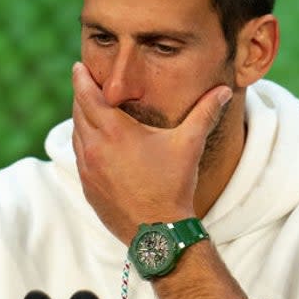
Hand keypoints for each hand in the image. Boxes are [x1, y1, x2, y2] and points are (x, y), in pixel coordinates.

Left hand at [71, 62, 231, 241]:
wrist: (158, 231)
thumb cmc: (173, 185)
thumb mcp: (189, 144)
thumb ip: (204, 112)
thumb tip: (222, 90)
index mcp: (114, 132)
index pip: (87, 95)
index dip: (81, 79)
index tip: (79, 67)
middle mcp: (94, 148)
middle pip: (78, 112)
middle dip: (81, 96)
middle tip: (85, 84)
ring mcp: (87, 170)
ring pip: (76, 135)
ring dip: (82, 121)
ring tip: (90, 111)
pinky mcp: (88, 188)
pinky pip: (79, 158)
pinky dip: (84, 145)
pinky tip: (96, 144)